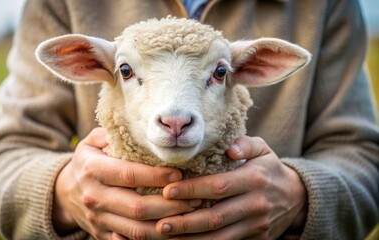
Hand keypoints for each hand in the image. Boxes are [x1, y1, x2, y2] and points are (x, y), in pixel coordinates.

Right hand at [52, 128, 200, 238]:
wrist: (64, 192)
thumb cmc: (88, 161)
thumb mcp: (93, 141)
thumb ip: (114, 134)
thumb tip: (144, 129)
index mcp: (92, 169)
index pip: (128, 174)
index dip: (155, 176)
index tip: (179, 174)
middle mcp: (93, 197)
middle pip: (137, 207)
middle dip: (170, 205)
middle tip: (194, 198)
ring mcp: (97, 219)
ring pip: (136, 229)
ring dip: (167, 224)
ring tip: (190, 214)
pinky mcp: (101, 235)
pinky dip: (152, 239)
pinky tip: (173, 230)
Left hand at [156, 135, 306, 238]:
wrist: (297, 198)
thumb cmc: (269, 169)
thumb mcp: (263, 149)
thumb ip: (246, 144)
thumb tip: (230, 149)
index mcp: (254, 179)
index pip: (218, 186)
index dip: (192, 189)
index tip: (168, 191)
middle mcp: (255, 204)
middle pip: (216, 216)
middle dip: (186, 221)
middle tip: (161, 223)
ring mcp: (257, 225)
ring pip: (220, 237)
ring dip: (192, 239)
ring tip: (168, 237)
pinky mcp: (256, 239)